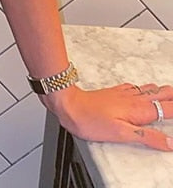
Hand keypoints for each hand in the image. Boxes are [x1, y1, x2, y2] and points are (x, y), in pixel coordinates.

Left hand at [43, 82, 172, 150]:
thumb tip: (170, 142)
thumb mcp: (121, 134)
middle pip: (163, 94)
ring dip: (164, 92)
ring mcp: (125, 94)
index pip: (168, 109)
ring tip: (171, 96)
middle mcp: (134, 99)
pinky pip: (137, 88)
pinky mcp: (116, 92)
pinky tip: (145, 91)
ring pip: (151, 89)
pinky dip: (148, 89)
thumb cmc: (91, 120)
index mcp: (139, 110)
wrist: (69, 105)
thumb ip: (147, 137)